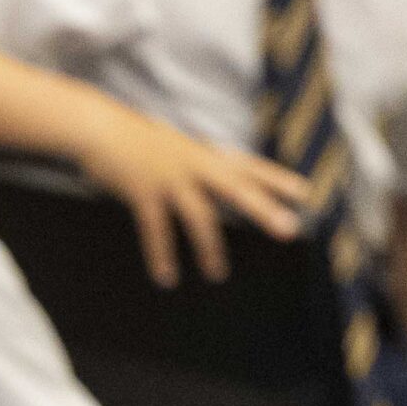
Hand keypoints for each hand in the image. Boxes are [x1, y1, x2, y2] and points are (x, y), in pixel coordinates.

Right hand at [75, 100, 309, 287]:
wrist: (100, 128)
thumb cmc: (137, 140)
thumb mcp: (176, 147)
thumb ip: (200, 163)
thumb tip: (220, 183)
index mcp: (204, 154)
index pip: (249, 166)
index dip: (278, 180)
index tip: (306, 194)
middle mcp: (194, 163)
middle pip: (236, 188)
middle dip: (264, 209)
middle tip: (289, 229)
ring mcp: (169, 177)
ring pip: (199, 215)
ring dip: (210, 247)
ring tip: (218, 275)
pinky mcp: (143, 191)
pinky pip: (156, 229)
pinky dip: (161, 255)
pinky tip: (167, 277)